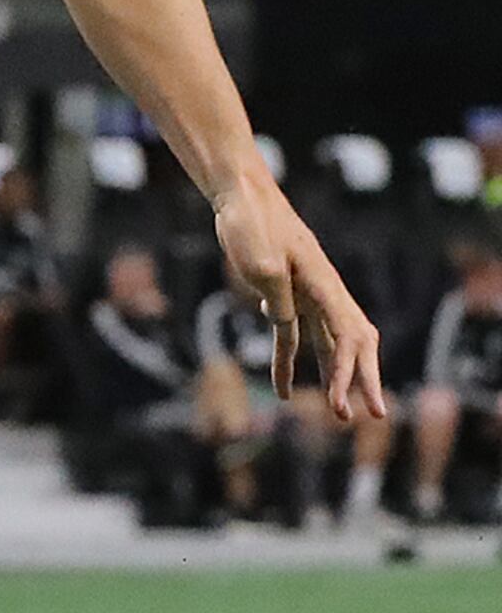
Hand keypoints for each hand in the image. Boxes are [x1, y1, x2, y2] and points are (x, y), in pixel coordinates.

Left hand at [213, 182, 386, 418]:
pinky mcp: (286, 292)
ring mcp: (308, 293)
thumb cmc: (252, 225)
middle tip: (370, 415)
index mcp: (324, 285)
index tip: (347, 402)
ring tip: (337, 410)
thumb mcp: (261, 264)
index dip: (351, 373)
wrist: (241, 197)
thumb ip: (278, 298)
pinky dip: (290, 356)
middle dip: (363, 380)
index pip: (348, 337)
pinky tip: (282, 381)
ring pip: (330, 342)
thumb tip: (283, 324)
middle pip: (353, 343)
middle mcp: (324, 292)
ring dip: (334, 375)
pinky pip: (295, 332)